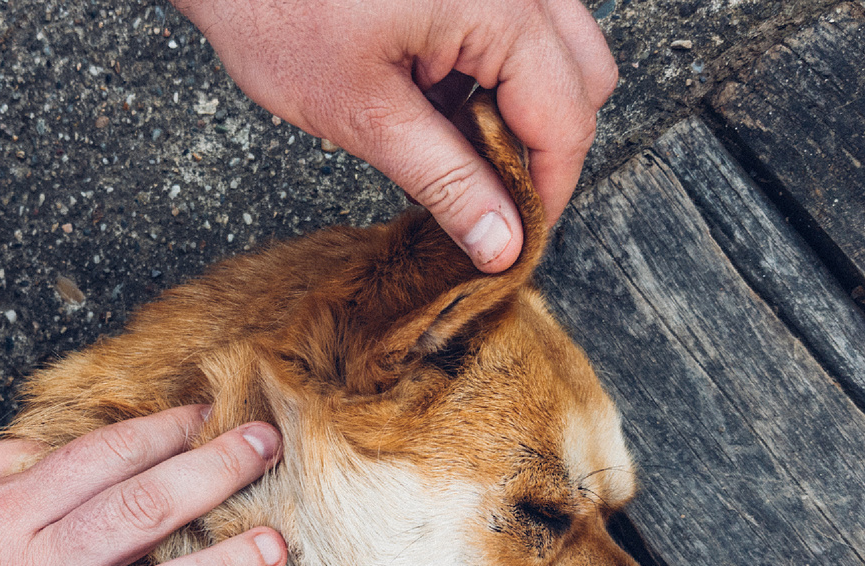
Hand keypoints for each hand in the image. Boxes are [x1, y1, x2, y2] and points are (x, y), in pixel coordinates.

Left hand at [175, 0, 616, 271]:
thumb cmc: (280, 14)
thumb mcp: (365, 116)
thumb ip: (445, 182)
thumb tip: (501, 243)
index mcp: (497, 8)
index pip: (565, 119)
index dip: (547, 192)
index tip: (516, 240)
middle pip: (584, 82)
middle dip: (543, 148)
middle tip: (485, 197)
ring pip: (561, 53)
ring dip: (521, 110)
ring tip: (448, 140)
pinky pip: (521, 27)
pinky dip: (494, 74)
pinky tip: (437, 97)